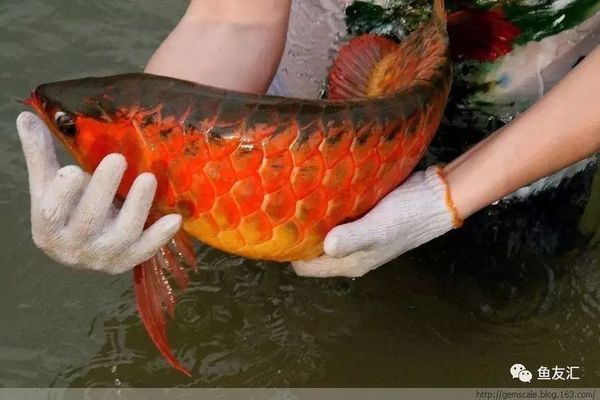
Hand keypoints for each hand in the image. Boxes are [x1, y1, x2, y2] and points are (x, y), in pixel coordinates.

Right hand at [17, 112, 181, 273]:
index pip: (52, 211)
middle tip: (117, 158)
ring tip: (148, 178)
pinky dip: (160, 236)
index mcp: (49, 226)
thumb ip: (40, 154)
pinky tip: (175, 218)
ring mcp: (103, 255)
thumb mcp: (48, 185)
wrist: (77, 248)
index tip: (74, 169)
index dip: (63, 192)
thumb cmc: (64, 210)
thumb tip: (25, 116)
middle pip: (89, 219)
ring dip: (137, 206)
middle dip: (103, 189)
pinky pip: (146, 250)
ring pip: (122, 233)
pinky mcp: (127, 260)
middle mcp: (74, 245)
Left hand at [292, 167, 459, 277]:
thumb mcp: (378, 228)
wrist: (437, 197)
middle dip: (296, 233)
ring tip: (293, 197)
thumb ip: (351, 238)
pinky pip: (334, 217)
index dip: (290, 251)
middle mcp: (349, 253)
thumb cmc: (408, 216)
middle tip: (281, 208)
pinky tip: (316, 190)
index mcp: (350, 263)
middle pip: (310, 249)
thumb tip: (324, 245)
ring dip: (310, 219)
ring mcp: (355, 235)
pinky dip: (324, 208)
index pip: (305, 266)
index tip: (277, 229)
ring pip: (321, 232)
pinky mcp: (361, 217)